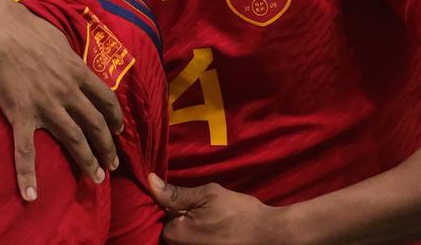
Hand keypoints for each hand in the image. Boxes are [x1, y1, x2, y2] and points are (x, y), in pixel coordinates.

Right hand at [0, 0, 123, 201]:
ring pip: (73, 139)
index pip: (106, 100)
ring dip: (87, 161)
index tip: (119, 132)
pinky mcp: (20, 115)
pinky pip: (25, 150)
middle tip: (112, 164)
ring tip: (96, 177)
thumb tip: (76, 67)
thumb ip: (71, 58)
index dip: (115, 119)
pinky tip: (31, 195)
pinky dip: (28, 175)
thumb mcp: (58, 40)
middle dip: (107, 147)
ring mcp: (45, 106)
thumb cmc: (26, 28)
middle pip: (95, 125)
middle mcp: (67, 92)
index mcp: (77, 72)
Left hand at [149, 175, 294, 244]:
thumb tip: (150, 181)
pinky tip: (215, 230)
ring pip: (182, 240)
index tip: (183, 201)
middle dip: (178, 219)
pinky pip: (194, 244)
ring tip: (211, 222)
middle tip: (201, 212)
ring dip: (191, 228)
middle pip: (169, 232)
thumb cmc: (240, 214)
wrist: (271, 235)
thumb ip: (176, 193)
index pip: (159, 218)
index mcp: (176, 235)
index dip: (169, 206)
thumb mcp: (207, 195)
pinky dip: (200, 236)